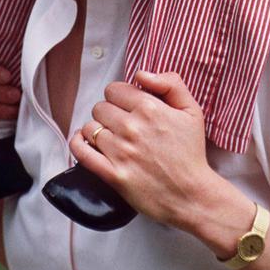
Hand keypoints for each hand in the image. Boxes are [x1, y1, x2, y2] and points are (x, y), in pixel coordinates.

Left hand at [69, 70, 218, 230]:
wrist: (192, 196)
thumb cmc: (191, 153)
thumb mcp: (191, 110)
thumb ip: (170, 83)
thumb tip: (141, 74)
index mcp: (149, 108)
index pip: (114, 89)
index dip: (120, 96)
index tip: (127, 106)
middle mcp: (131, 127)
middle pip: (100, 107)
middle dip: (109, 113)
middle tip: (121, 124)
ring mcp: (120, 151)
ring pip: (90, 127)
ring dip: (97, 130)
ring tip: (110, 137)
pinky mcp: (112, 174)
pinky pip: (82, 152)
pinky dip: (78, 143)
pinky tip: (83, 140)